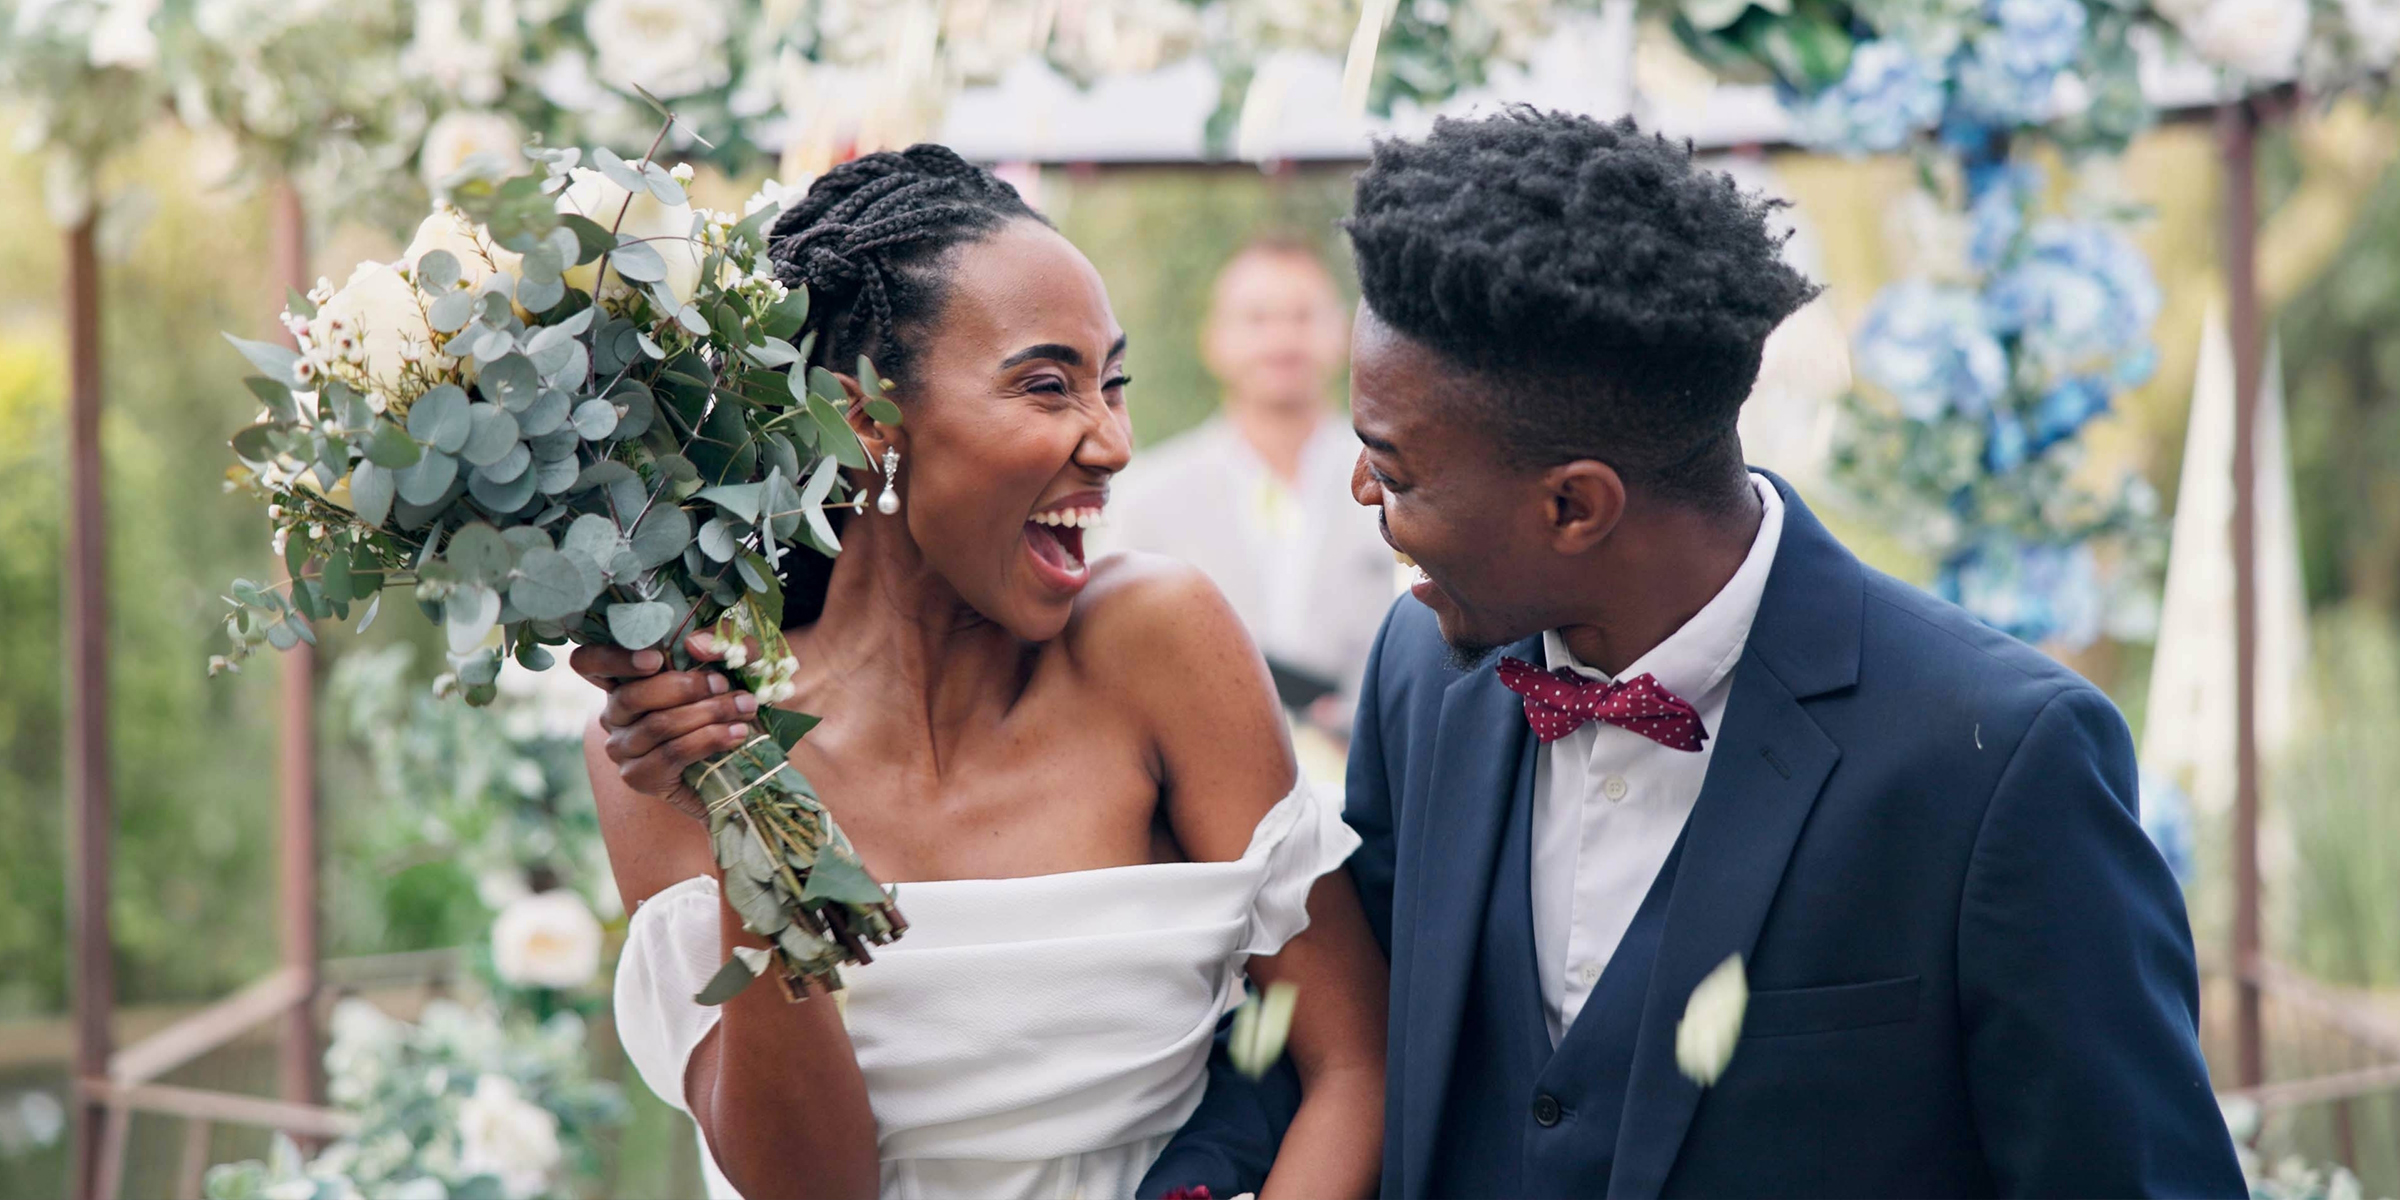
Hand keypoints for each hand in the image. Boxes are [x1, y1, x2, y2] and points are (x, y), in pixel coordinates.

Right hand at [571, 632, 761, 821]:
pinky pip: (671, 754)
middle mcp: (614, 713)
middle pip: (630, 697)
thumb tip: (694, 644)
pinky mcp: (639, 777)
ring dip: (708, 714)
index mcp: (624, 679)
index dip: (612, 658)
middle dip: (686, 688)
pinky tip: (736, 734)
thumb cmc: (729, 701)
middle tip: (724, 685)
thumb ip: (720, 641)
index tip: (655, 659)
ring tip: (744, 708)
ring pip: (657, 725)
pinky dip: (709, 740)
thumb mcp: (733, 662)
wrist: (742, 762)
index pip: (589, 663)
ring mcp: (622, 748)